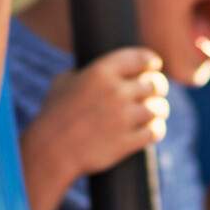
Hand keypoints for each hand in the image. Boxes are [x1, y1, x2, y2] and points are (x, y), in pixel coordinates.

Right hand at [24, 47, 170, 180]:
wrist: (51, 150)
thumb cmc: (54, 115)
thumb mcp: (63, 82)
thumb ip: (83, 73)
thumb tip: (92, 70)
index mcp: (102, 72)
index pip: (140, 58)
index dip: (151, 61)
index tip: (154, 66)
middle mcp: (117, 91)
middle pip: (154, 83)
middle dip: (157, 86)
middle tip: (156, 90)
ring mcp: (124, 117)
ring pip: (158, 108)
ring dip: (159, 109)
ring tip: (155, 112)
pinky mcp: (128, 141)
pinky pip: (155, 131)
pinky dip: (157, 129)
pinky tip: (153, 129)